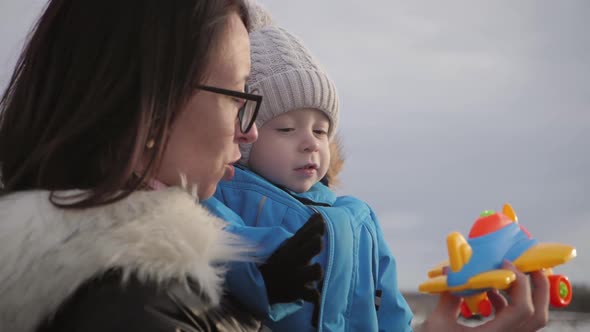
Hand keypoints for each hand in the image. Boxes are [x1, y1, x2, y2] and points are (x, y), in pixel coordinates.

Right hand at [259, 213, 324, 304]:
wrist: (261, 285)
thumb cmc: (283, 261)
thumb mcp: (291, 245)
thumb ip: (306, 231)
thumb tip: (319, 215)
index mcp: (292, 247)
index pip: (306, 233)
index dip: (316, 227)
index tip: (322, 222)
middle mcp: (294, 260)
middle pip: (313, 246)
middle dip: (316, 243)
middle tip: (317, 243)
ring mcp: (296, 276)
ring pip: (316, 271)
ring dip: (316, 270)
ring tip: (315, 270)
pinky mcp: (297, 293)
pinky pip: (313, 295)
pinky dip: (315, 296)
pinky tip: (315, 295)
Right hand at [418, 260, 548, 331]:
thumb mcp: (439, 322)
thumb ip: (449, 296)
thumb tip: (450, 270)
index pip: (521, 310)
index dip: (519, 284)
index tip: (505, 265)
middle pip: (538, 316)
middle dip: (538, 288)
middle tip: (529, 265)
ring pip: (531, 320)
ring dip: (525, 296)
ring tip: (508, 277)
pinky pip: (516, 323)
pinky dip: (510, 305)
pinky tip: (491, 295)